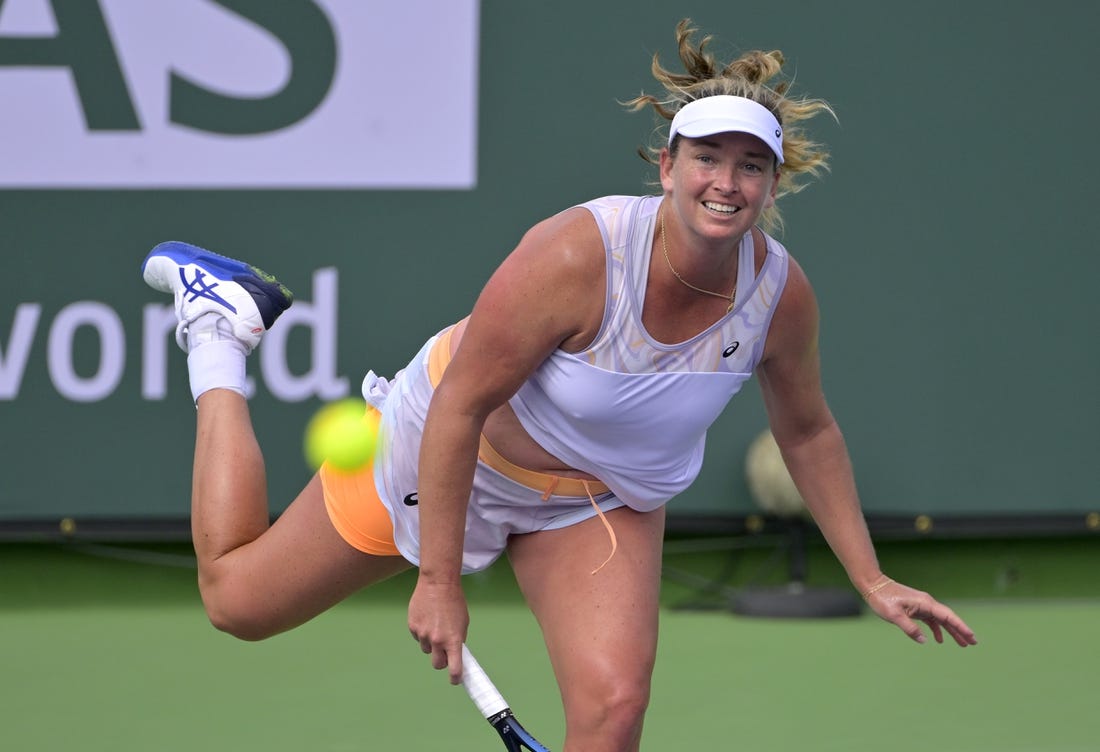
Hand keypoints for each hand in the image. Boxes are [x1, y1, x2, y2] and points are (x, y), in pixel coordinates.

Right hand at [408, 576, 469, 683]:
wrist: (438, 583)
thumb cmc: (454, 601)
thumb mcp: (463, 622)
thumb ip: (458, 639)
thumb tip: (454, 653)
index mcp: (453, 640)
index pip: (454, 668)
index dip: (455, 678)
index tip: (455, 680)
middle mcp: (437, 640)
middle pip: (437, 664)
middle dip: (441, 661)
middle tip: (444, 653)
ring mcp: (423, 634)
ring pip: (426, 649)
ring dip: (431, 644)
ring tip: (436, 626)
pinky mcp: (412, 627)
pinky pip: (418, 637)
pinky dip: (422, 632)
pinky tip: (427, 619)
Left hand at [863, 576, 977, 646]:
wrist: (873, 585)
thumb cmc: (882, 599)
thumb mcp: (894, 615)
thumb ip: (909, 628)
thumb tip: (924, 641)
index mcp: (925, 603)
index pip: (947, 616)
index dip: (960, 626)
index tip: (971, 636)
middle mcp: (926, 603)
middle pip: (948, 618)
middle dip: (961, 630)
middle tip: (973, 643)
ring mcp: (921, 605)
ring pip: (941, 620)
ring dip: (951, 631)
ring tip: (962, 644)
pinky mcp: (915, 608)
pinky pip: (931, 620)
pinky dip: (937, 629)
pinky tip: (938, 640)